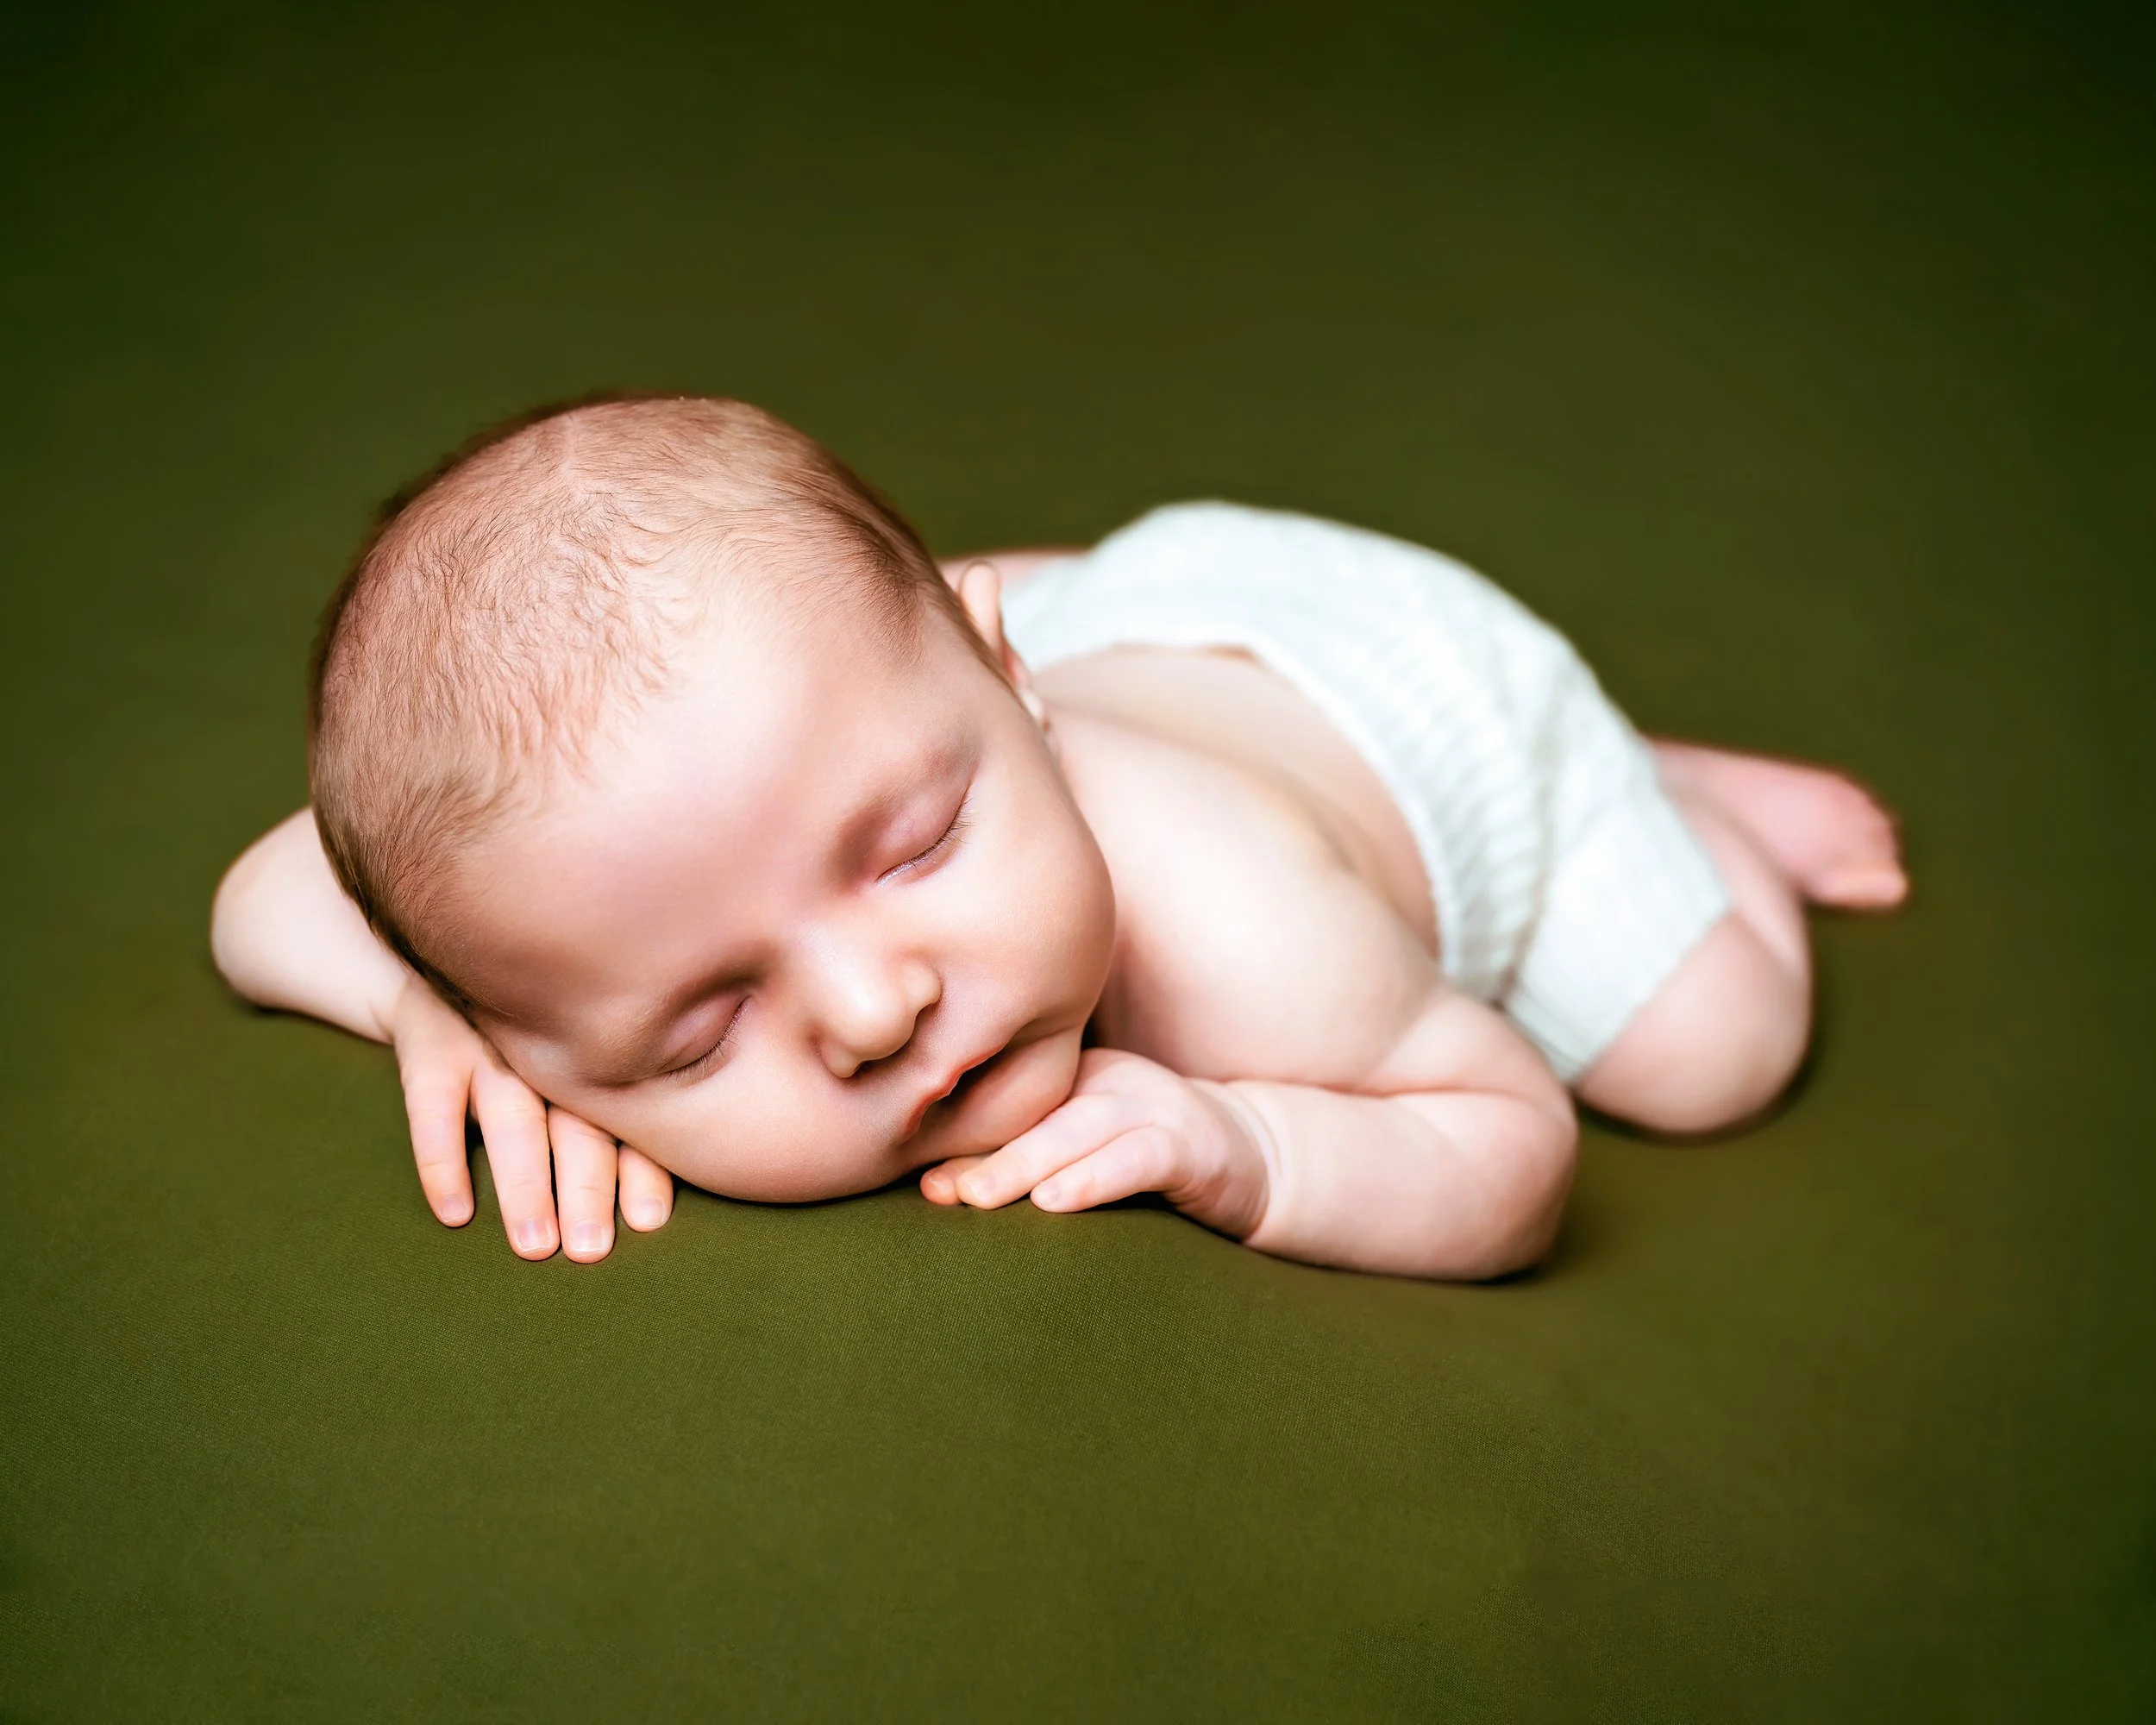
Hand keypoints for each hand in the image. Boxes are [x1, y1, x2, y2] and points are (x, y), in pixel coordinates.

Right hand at [386, 979, 673, 1261]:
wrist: (440, 970)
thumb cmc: (528, 1045)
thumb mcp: (573, 1064)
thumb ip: (616, 1114)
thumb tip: (656, 1211)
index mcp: (597, 1058)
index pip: (628, 1120)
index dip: (640, 1170)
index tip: (648, 1222)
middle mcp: (551, 1053)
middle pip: (577, 1124)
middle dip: (588, 1187)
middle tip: (591, 1251)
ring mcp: (491, 1045)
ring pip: (514, 1117)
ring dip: (525, 1184)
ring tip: (535, 1247)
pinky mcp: (433, 1044)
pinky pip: (433, 1104)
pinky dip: (443, 1158)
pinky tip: (454, 1212)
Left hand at [919, 1048, 1271, 1238]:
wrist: (1255, 1162)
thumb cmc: (1151, 1164)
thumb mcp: (1085, 1153)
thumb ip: (1025, 1158)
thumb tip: (936, 1186)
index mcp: (1078, 1077)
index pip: (1013, 1101)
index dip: (962, 1133)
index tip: (913, 1167)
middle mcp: (1111, 1081)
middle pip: (1038, 1111)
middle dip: (984, 1149)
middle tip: (936, 1186)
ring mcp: (1154, 1107)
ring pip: (1081, 1131)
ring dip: (1027, 1163)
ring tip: (978, 1195)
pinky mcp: (1192, 1146)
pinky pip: (1139, 1159)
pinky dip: (1096, 1178)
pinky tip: (1057, 1202)